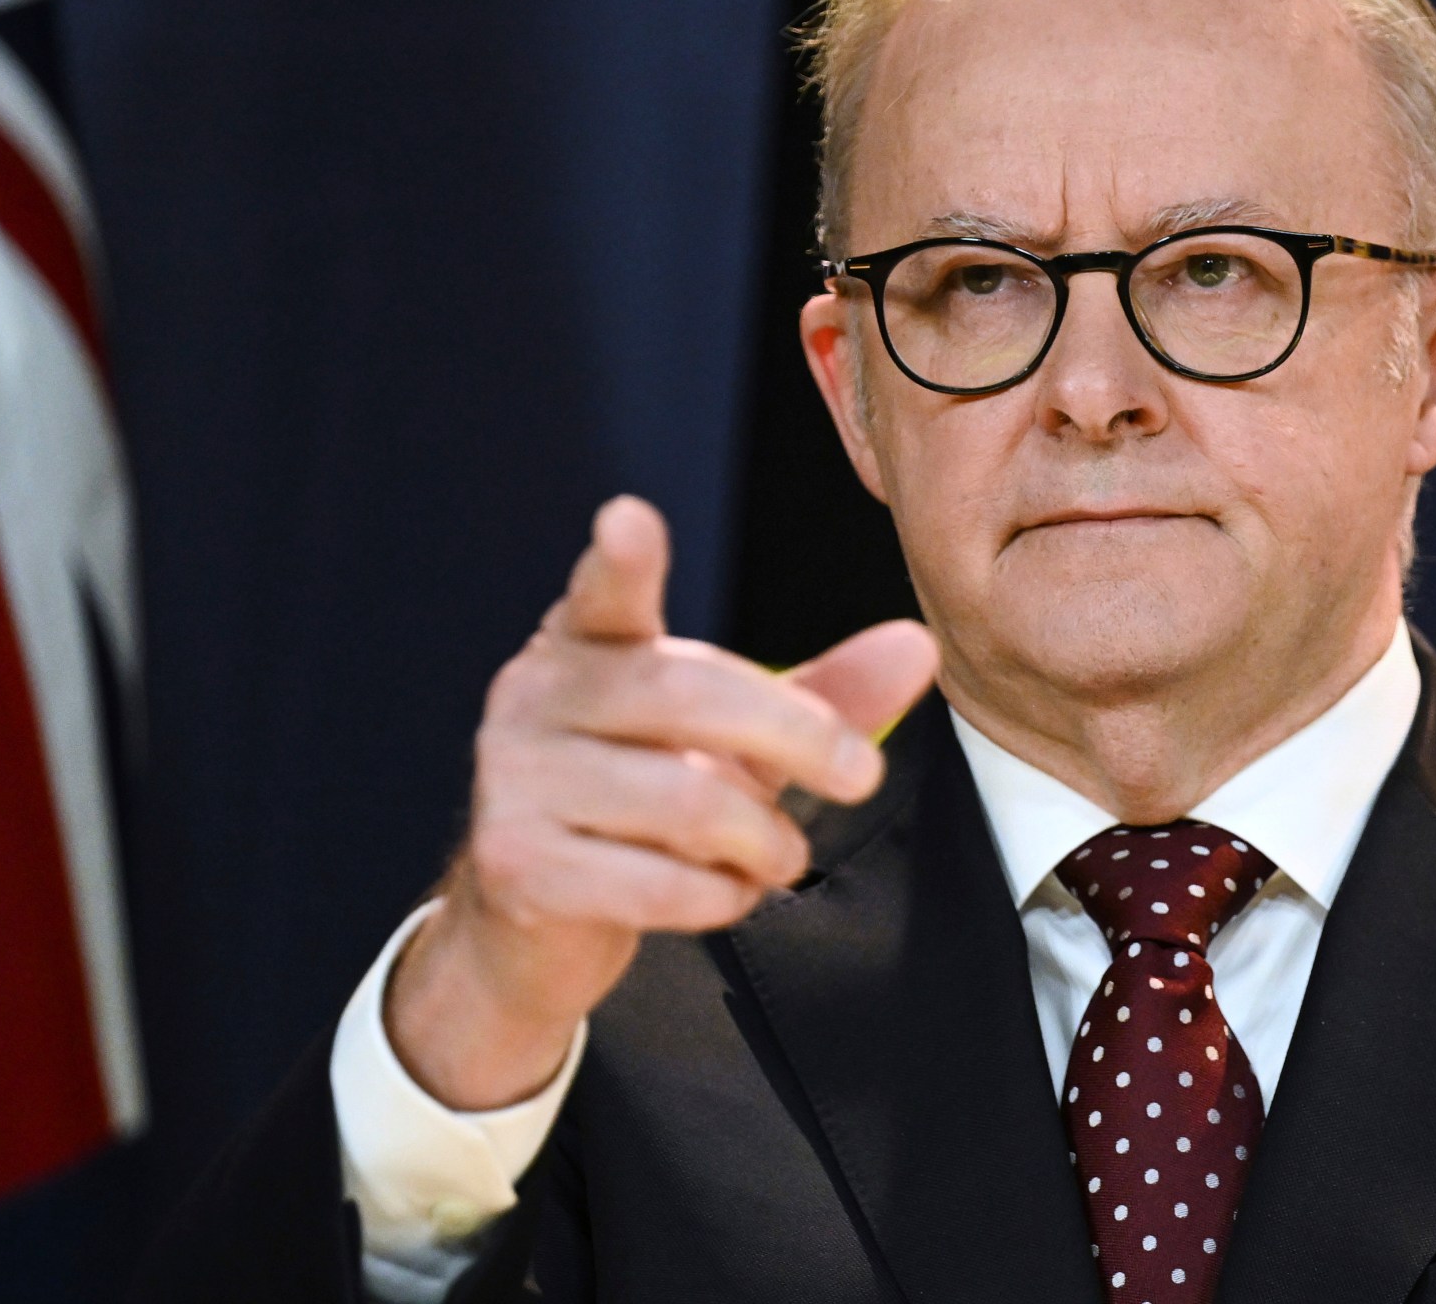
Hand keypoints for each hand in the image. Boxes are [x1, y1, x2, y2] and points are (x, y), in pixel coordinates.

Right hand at [386, 496, 938, 1109]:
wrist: (538, 918)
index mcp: (589, 644)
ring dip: (765, 841)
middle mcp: (536, 696)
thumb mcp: (739, 742)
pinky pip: (656, 884)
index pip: (606, 593)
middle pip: (686, 693)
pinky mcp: (517, 865)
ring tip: (781, 856)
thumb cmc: (647, 802)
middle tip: (864, 775)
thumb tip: (919, 644)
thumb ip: (823, 696)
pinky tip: (725, 893)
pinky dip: (720, 898)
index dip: (621, 560)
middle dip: (799, 735)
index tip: (631, 519)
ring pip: (686, 801)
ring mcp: (516, 779)